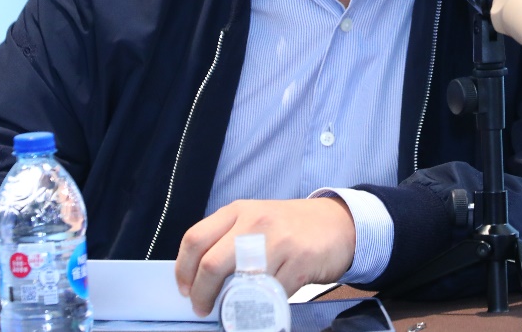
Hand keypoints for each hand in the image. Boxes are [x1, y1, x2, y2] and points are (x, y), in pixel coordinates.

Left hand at [175, 198, 355, 315]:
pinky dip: (262, 306)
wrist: (338, 224)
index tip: (186, 289)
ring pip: (240, 283)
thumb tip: (200, 276)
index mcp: (238, 211)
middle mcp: (255, 222)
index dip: (184, 270)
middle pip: (212, 264)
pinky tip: (263, 304)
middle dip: (202, 294)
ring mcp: (278, 241)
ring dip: (231, 304)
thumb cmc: (291, 227)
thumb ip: (229, 240)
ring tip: (233, 309)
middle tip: (203, 308)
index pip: (195, 239)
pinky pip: (271, 294)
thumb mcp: (255, 220)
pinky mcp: (299, 262)